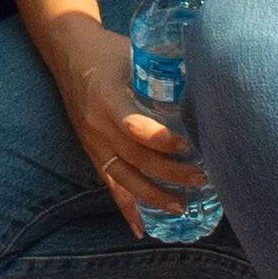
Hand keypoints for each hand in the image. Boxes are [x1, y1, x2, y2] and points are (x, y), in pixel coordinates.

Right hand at [43, 10, 207, 233]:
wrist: (69, 53)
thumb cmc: (109, 50)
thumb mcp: (133, 52)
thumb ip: (163, 71)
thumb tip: (208, 82)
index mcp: (107, 97)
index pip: (133, 126)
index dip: (160, 139)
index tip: (187, 144)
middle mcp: (97, 125)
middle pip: (135, 157)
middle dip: (170, 172)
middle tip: (202, 178)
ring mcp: (92, 142)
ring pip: (124, 177)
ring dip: (153, 195)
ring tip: (181, 206)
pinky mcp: (92, 152)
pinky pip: (109, 184)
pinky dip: (125, 208)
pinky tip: (140, 228)